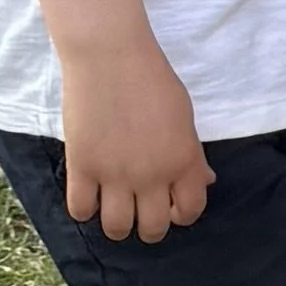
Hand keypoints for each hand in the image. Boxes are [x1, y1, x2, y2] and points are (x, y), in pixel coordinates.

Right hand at [60, 38, 213, 242]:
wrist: (110, 55)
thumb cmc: (152, 78)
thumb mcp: (184, 115)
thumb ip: (193, 155)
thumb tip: (205, 182)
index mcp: (183, 160)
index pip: (190, 211)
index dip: (181, 214)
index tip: (170, 205)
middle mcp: (151, 175)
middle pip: (152, 229)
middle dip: (149, 225)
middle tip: (141, 208)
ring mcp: (115, 175)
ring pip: (116, 229)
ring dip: (118, 224)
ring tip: (115, 206)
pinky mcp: (82, 167)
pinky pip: (80, 210)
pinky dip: (85, 208)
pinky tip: (90, 193)